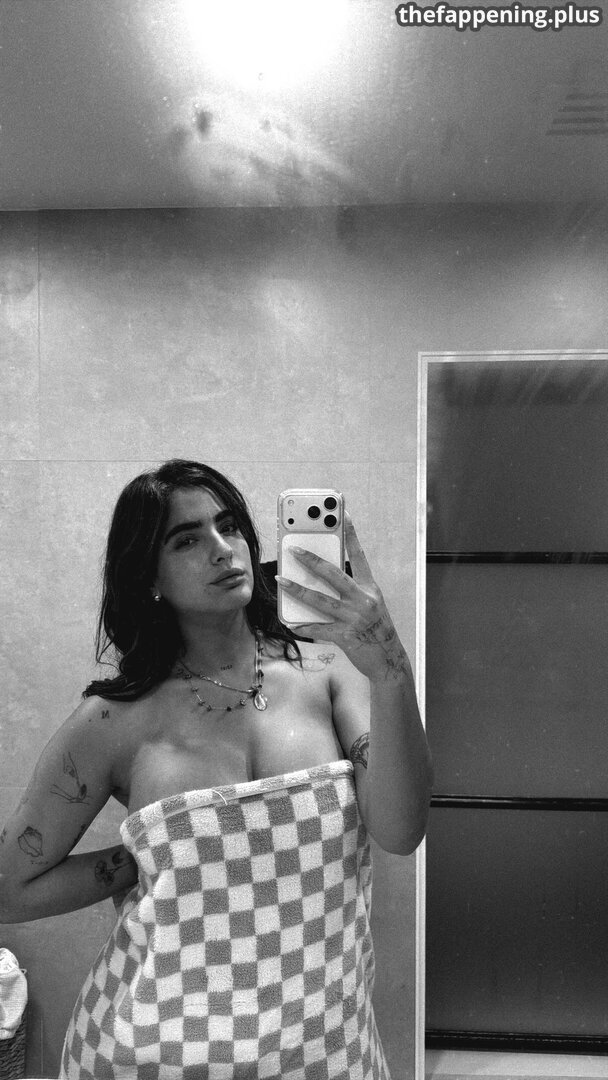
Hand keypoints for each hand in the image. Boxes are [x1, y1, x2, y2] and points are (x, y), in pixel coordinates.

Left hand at [276, 514, 410, 682]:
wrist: (388, 658)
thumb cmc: (375, 628)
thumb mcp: (369, 603)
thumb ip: (351, 589)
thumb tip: (320, 576)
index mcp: (371, 588)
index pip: (359, 556)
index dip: (351, 535)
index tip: (342, 515)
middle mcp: (364, 600)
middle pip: (333, 574)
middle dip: (311, 560)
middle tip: (293, 548)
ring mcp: (354, 618)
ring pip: (321, 600)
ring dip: (297, 589)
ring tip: (280, 579)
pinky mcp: (345, 636)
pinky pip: (319, 629)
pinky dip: (303, 625)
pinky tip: (289, 621)